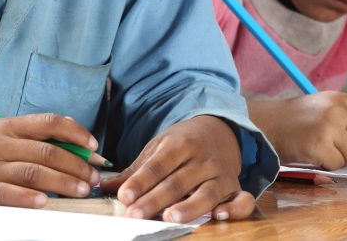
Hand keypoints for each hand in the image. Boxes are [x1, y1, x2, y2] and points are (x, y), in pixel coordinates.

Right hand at [0, 113, 101, 206]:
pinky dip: (26, 198)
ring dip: (62, 182)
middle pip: (46, 151)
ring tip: (81, 191)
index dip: (76, 134)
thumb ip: (31, 131)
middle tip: (94, 178)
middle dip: (77, 165)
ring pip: (32, 172)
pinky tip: (44, 203)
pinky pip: (4, 194)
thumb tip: (71, 128)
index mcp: (6, 126)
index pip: (48, 123)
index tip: (94, 147)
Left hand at [100, 115, 254, 222]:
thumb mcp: (159, 148)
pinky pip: (241, 199)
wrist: (219, 129)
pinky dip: (234, 209)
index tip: (124, 196)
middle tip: (135, 214)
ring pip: (207, 192)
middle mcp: (201, 159)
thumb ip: (136, 170)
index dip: (141, 181)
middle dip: (155, 198)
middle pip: (178, 181)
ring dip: (190, 206)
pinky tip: (220, 216)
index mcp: (180, 144)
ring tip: (170, 217)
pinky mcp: (235, 186)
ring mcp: (220, 173)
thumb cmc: (182, 143)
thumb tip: (104, 186)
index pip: (158, 165)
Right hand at [249, 92, 346, 169]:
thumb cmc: (292, 121)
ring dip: (338, 158)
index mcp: (337, 98)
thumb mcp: (320, 106)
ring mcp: (328, 127)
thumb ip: (343, 115)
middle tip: (334, 148)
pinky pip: (336, 164)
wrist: (264, 125)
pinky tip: (312, 156)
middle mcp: (335, 109)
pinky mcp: (319, 145)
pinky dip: (326, 166)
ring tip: (320, 151)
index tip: (345, 131)